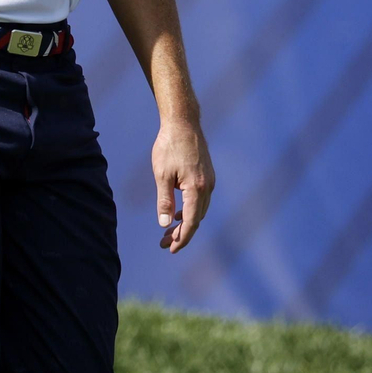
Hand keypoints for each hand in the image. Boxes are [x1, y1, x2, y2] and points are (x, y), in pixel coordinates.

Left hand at [152, 117, 214, 252]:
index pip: (191, 222)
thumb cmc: (169, 146)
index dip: (182, 238)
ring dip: (186, 222)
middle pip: (196, 219)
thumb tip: (164, 224)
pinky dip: (190, 210)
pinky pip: (200, 200)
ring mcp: (210, 181)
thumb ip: (164, 200)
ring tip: (169, 232)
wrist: (183, 123)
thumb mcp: (162, 174)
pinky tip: (178, 213)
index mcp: (197, 189)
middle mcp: (208, 188)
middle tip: (164, 244)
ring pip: (199, 210)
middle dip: (181, 234)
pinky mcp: (207, 176)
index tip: (170, 249)